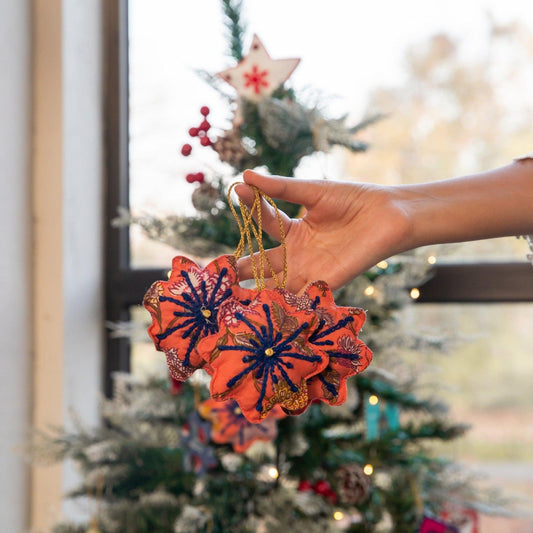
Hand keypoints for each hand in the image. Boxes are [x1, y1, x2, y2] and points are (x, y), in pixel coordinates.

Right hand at [235, 170, 412, 293]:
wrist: (388, 214)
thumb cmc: (353, 200)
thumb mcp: (313, 192)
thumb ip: (281, 189)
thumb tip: (245, 176)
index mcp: (293, 231)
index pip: (264, 223)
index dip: (251, 208)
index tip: (236, 191)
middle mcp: (297, 254)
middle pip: (262, 264)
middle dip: (240, 270)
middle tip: (217, 273)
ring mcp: (310, 269)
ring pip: (276, 283)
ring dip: (256, 290)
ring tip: (231, 296)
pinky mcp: (326, 281)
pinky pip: (300, 295)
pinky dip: (283, 301)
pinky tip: (264, 305)